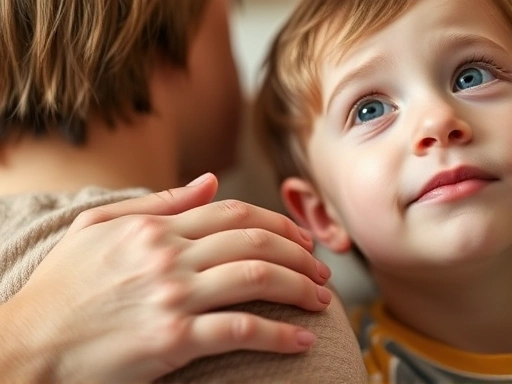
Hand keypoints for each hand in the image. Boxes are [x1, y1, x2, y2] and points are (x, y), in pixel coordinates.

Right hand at [6, 173, 330, 383]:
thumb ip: (158, 202)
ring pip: (256, 280)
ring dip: (299, 287)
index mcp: (155, 229)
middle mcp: (169, 257)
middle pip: (254, 243)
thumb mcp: (98, 227)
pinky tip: (301, 340)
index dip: (277, 223)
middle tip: (322, 269)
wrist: (28, 346)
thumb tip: (209, 181)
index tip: (300, 238)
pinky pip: (240, 331)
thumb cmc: (62, 287)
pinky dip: (278, 335)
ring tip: (322, 299)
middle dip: (299, 253)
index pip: (233, 214)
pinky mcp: (172, 340)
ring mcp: (172, 297)